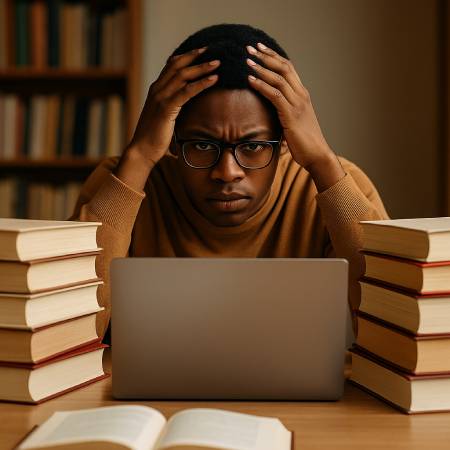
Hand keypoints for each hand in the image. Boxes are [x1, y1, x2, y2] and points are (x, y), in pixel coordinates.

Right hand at [126, 47, 219, 168]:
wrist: (142, 150)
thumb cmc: (154, 138)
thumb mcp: (165, 118)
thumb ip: (173, 109)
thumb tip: (187, 110)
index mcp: (156, 91)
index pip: (170, 66)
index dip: (186, 57)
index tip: (201, 52)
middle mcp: (157, 90)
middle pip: (177, 65)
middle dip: (195, 56)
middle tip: (212, 50)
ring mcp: (160, 98)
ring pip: (183, 75)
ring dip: (202, 67)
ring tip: (217, 63)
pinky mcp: (166, 108)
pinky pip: (187, 91)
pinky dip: (201, 83)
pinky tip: (213, 79)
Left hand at [246, 43, 344, 188]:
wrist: (317, 155)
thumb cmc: (304, 142)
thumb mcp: (293, 122)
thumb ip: (283, 112)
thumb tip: (269, 112)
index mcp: (302, 95)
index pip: (288, 68)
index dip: (274, 57)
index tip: (260, 49)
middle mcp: (301, 95)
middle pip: (284, 67)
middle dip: (266, 56)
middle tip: (250, 47)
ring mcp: (297, 104)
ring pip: (278, 79)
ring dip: (261, 68)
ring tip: (247, 60)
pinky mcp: (291, 115)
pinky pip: (274, 95)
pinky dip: (261, 85)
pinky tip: (250, 80)